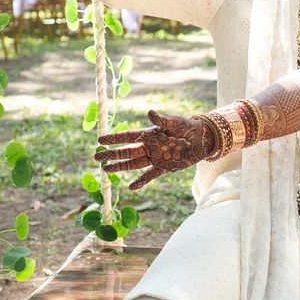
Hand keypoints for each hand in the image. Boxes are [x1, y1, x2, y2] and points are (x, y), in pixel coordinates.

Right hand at [95, 109, 214, 190]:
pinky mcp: (164, 169)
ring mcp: (155, 158)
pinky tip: (131, 187)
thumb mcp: (175, 123)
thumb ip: (162, 119)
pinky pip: (149, 176)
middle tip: (96, 156)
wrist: (203, 139)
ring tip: (105, 170)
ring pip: (133, 164)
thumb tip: (149, 112)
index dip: (114, 138)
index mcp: (149, 134)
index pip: (127, 136)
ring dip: (120, 167)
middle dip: (111, 154)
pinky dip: (141, 181)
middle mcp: (149, 147)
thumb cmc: (188, 127)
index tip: (99, 140)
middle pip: (126, 152)